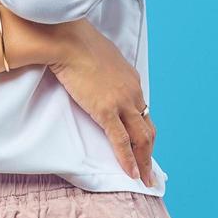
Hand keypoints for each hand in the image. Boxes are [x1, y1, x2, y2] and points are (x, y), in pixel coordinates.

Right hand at [47, 18, 157, 185]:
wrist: (67, 40)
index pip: (142, 109)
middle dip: (149, 150)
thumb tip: (94, 73)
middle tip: (149, 169)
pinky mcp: (106, 110)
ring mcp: (121, 102)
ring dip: (144, 160)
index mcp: (130, 79)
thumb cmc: (76, 41)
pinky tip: (131, 173)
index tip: (143, 143)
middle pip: (147, 127)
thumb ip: (103, 69)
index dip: (143, 129)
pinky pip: (121, 141)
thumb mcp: (98, 54)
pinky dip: (128, 159)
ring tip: (145, 177)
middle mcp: (132, 92)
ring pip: (140, 137)